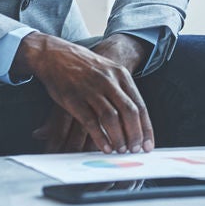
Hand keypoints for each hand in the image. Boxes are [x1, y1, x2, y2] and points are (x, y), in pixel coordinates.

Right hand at [20, 32, 154, 153]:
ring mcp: (91, 89)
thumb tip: (136, 119)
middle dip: (134, 135)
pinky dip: (99, 137)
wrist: (56, 54)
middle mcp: (108, 81)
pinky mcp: (73, 98)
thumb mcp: (109, 71)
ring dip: (118, 137)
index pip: (140, 105)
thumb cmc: (87, 67)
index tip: (148, 145)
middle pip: (129, 112)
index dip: (145, 128)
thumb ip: (122, 92)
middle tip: (135, 150)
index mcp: (121, 75)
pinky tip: (104, 147)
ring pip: (111, 117)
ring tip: (121, 150)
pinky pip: (90, 121)